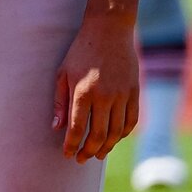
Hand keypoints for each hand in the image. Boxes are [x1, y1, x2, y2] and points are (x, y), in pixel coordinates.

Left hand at [54, 15, 138, 162]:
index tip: (67, 154)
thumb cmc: (80, 52)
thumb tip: (56, 128)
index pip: (77, 128)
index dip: (72, 145)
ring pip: (117, 132)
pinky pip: (131, 121)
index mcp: (82, 92)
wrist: (109, 32)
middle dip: (89, 150)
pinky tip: (114, 139)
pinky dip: (123, 134)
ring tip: (97, 153)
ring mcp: (122, 96)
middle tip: (82, 159)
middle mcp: (104, 97)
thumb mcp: (63, 72)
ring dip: (107, 146)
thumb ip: (60, 101)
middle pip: (98, 135)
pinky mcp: (134, 94)